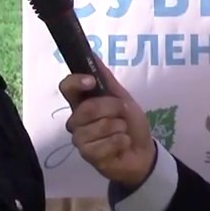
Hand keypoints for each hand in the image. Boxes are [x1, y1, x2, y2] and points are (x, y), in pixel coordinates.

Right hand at [58, 57, 154, 187]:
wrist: (142, 152)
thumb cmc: (130, 124)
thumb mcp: (123, 98)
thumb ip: (107, 79)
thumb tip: (92, 54)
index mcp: (82, 103)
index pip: (67, 87)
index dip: (77, 82)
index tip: (92, 81)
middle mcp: (76, 120)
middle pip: (88, 108)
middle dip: (113, 109)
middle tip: (122, 116)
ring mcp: (80, 139)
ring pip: (99, 126)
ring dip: (120, 128)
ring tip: (121, 133)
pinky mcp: (88, 156)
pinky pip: (106, 143)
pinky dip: (121, 142)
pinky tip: (121, 146)